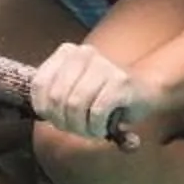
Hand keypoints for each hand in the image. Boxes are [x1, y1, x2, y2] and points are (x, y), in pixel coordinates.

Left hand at [30, 41, 153, 144]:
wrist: (144, 91)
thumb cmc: (103, 95)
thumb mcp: (73, 91)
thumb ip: (52, 98)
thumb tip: (41, 112)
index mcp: (67, 52)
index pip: (39, 84)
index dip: (44, 110)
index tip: (56, 120)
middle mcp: (84, 53)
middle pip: (57, 98)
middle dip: (64, 122)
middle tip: (77, 129)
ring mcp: (103, 66)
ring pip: (75, 105)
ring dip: (81, 127)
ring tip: (90, 130)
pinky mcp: (120, 82)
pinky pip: (96, 111)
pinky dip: (96, 127)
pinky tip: (101, 129)